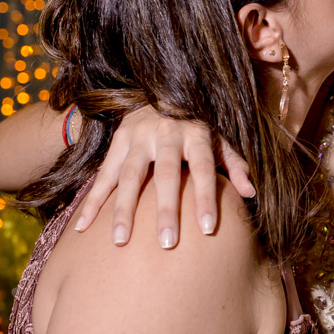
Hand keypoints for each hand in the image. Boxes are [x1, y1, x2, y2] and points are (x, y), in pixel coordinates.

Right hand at [73, 105, 252, 247]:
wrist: (160, 90)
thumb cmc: (196, 124)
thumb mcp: (219, 138)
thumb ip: (234, 164)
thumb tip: (250, 192)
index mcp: (196, 134)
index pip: (205, 169)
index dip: (206, 197)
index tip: (209, 228)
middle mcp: (167, 134)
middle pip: (166, 175)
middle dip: (166, 209)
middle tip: (167, 243)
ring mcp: (139, 136)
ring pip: (130, 176)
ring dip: (123, 209)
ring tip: (120, 241)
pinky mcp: (118, 140)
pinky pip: (103, 174)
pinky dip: (91, 201)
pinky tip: (82, 227)